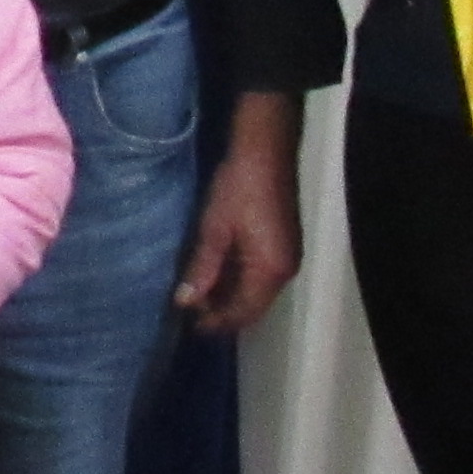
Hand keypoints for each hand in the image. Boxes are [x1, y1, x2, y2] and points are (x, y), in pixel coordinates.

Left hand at [173, 97, 302, 332]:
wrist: (266, 149)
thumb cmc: (239, 186)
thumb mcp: (214, 229)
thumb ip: (202, 268)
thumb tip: (185, 302)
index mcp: (270, 270)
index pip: (244, 312)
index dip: (217, 322)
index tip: (190, 324)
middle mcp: (284, 270)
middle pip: (253, 306)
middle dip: (224, 311)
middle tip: (191, 307)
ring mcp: (287, 257)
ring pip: (257, 292)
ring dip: (230, 296)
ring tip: (198, 291)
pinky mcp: (283, 244)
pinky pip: (261, 276)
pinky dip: (239, 280)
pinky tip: (217, 273)